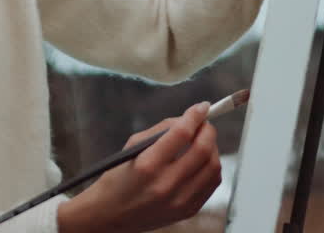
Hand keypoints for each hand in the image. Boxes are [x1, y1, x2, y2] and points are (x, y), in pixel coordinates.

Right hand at [57, 102, 220, 232]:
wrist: (111, 215)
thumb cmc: (118, 177)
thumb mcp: (133, 147)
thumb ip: (162, 130)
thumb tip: (189, 118)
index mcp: (147, 166)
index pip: (181, 134)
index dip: (195, 116)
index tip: (201, 107)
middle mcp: (166, 185)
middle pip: (202, 149)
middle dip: (208, 130)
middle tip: (204, 123)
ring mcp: (180, 201)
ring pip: (213, 166)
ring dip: (212, 148)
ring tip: (203, 141)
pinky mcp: (189, 210)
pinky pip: (212, 183)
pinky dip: (211, 166)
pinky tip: (202, 160)